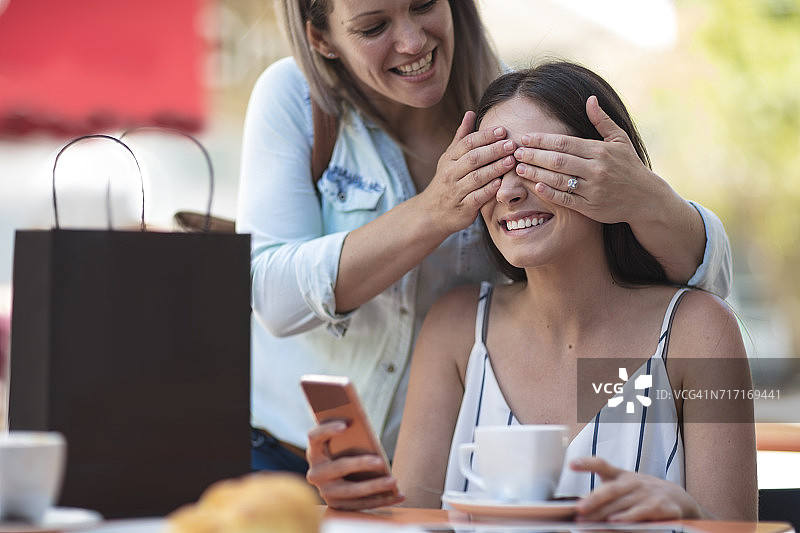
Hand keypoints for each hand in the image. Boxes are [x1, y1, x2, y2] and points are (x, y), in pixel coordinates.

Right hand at [306, 421, 404, 510]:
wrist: (334, 476)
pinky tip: (400, 494)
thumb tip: (368, 433)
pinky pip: (362, 504)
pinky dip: (383, 500)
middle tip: (380, 461)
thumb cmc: (343, 450)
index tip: (345, 425)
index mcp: (314, 451)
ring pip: (351, 491)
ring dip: (375, 487)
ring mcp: (325, 491)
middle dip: (360, 464)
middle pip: (339, 467)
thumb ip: (350, 435)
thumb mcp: (342, 441)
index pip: (315, 437)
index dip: (328, 430)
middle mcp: (316, 473)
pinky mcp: (338, 505)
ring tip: (393, 481)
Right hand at [421, 111, 515, 235]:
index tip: (502, 130)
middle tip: (511, 144)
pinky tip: (500, 183)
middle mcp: (451, 173)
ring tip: (511, 160)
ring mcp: (456, 191)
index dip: (485, 136)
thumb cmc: (446, 182)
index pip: (468, 143)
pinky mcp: (463, 207)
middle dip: (494, 150)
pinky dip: (488, 190)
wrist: (431, 213)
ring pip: (477, 177)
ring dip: (495, 168)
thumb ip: (461, 137)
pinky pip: (477, 197)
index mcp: (450, 159)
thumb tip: (470, 113)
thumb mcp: (449, 158)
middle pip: (474, 158)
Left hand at [512, 95, 662, 224]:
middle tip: (516, 152)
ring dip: (536, 174)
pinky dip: (550, 193)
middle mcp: (596, 169)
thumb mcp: (620, 140)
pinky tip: (536, 186)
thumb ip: (602, 120)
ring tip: (519, 169)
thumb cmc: (630, 166)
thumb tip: (590, 99)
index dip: (543, 140)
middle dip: (534, 155)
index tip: (525, 137)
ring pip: (559, 180)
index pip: (565, 143)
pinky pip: (566, 199)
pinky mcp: (591, 207)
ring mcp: (593, 189)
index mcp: (601, 151)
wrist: (645, 198)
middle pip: (559, 161)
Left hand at [570, 457, 701, 521]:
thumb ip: (604, 494)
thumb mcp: (624, 487)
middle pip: (610, 489)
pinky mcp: (660, 506)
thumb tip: (581, 507)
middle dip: (593, 500)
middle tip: (578, 509)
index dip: (586, 463)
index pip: (602, 465)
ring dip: (605, 513)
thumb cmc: (642, 494)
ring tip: (590, 519)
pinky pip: (642, 512)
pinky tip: (616, 521)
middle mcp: (633, 482)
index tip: (571, 464)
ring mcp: (647, 493)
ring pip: (623, 503)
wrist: (678, 498)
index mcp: (620, 475)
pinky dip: (628, 517)